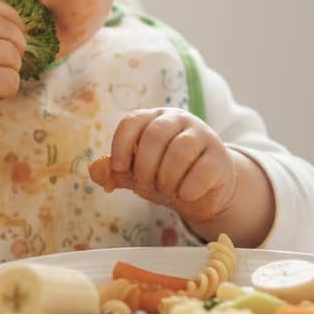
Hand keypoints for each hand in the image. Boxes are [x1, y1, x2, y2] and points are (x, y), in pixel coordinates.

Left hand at [108, 108, 237, 225]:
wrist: (203, 191)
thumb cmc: (165, 175)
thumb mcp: (137, 174)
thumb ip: (116, 172)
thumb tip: (94, 171)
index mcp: (154, 118)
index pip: (132, 121)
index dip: (121, 145)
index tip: (119, 168)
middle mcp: (178, 120)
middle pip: (154, 135)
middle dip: (144, 167)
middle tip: (145, 184)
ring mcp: (202, 136)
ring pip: (179, 151)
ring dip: (166, 178)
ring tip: (167, 190)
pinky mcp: (220, 157)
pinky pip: (202, 171)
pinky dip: (187, 189)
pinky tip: (185, 194)